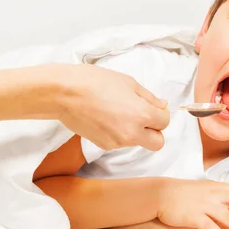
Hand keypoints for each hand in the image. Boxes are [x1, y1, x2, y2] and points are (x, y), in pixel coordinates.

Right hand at [53, 64, 169, 150]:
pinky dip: (119, 133)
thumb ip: (149, 97)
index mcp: (142, 115)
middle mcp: (132, 133)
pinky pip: (120, 143)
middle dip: (155, 131)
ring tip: (118, 112)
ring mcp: (118, 142)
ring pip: (138, 142)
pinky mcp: (104, 146)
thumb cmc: (96, 82)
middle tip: (144, 118)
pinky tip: (106, 118)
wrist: (64, 94)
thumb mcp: (128, 83)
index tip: (153, 107)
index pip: (164, 122)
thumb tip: (162, 106)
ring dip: (135, 131)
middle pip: (158, 143)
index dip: (160, 113)